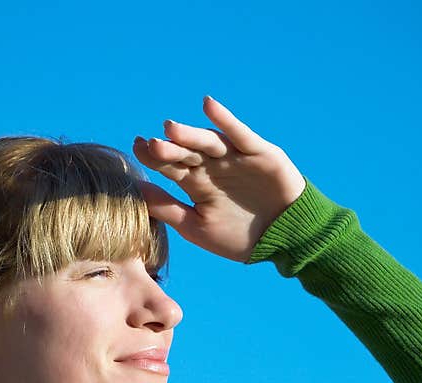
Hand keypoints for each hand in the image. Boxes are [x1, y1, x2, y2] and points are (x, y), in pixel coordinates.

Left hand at [132, 96, 306, 263]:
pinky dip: (225, 120)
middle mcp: (212, 166)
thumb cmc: (240, 238)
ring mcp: (234, 158)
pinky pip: (239, 134)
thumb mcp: (198, 227)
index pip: (170, 166)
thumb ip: (169, 209)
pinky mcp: (258, 153)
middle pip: (185, 153)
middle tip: (149, 144)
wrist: (284, 239)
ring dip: (189, 135)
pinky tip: (208, 105)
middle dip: (168, 149)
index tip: (136, 148)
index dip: (153, 158)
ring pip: (207, 143)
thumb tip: (137, 192)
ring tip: (169, 129)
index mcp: (196, 184)